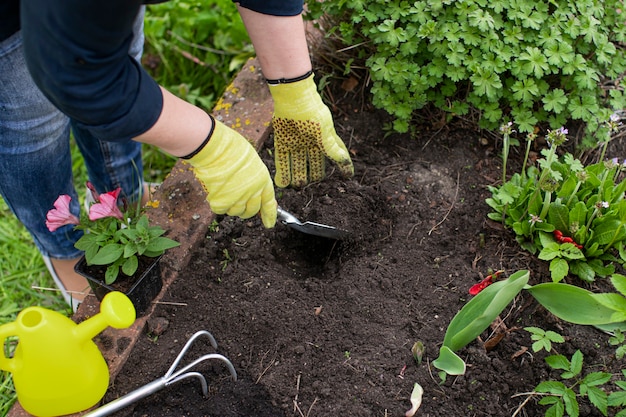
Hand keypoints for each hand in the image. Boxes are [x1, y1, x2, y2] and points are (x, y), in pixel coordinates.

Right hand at [184, 119, 276, 227]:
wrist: (215, 148)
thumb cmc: (232, 148)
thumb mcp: (251, 161)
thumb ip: (254, 177)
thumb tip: (253, 191)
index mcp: (262, 180)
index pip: (269, 203)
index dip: (270, 215)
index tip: (269, 224)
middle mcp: (253, 192)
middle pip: (251, 211)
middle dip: (246, 210)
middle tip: (238, 201)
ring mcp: (237, 198)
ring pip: (236, 212)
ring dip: (231, 205)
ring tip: (225, 190)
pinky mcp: (222, 202)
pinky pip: (221, 210)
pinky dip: (218, 204)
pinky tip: (216, 192)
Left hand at [268, 73, 353, 187]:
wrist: (293, 97)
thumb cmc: (312, 112)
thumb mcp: (325, 132)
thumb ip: (332, 148)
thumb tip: (344, 163)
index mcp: (325, 138)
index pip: (336, 154)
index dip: (342, 165)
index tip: (347, 176)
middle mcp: (311, 142)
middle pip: (314, 163)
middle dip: (313, 176)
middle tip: (311, 187)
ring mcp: (297, 142)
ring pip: (298, 164)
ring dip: (297, 175)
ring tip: (297, 187)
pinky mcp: (283, 141)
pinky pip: (283, 160)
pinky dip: (282, 171)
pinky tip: (282, 183)